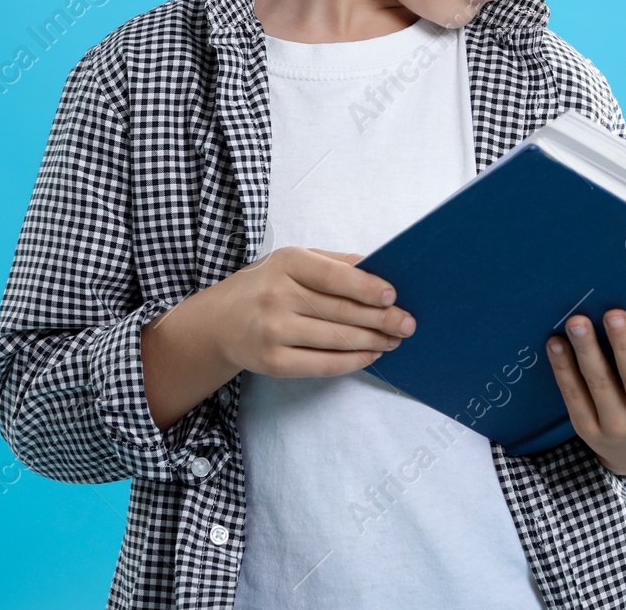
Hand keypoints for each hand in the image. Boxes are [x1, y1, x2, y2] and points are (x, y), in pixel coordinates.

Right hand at [211, 246, 415, 377]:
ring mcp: (273, 332)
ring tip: (394, 340)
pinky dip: (352, 361)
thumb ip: (334, 263)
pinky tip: (370, 354)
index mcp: (286, 263)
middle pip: (340, 311)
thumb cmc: (265, 285)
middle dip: (381, 319)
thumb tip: (378, 269)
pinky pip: (322, 364)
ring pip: (336, 339)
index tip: (393, 295)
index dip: (366, 287)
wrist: (218, 322)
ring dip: (372, 341)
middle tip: (407, 324)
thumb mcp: (292, 261)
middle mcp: (277, 296)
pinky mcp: (273, 362)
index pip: (333, 276)